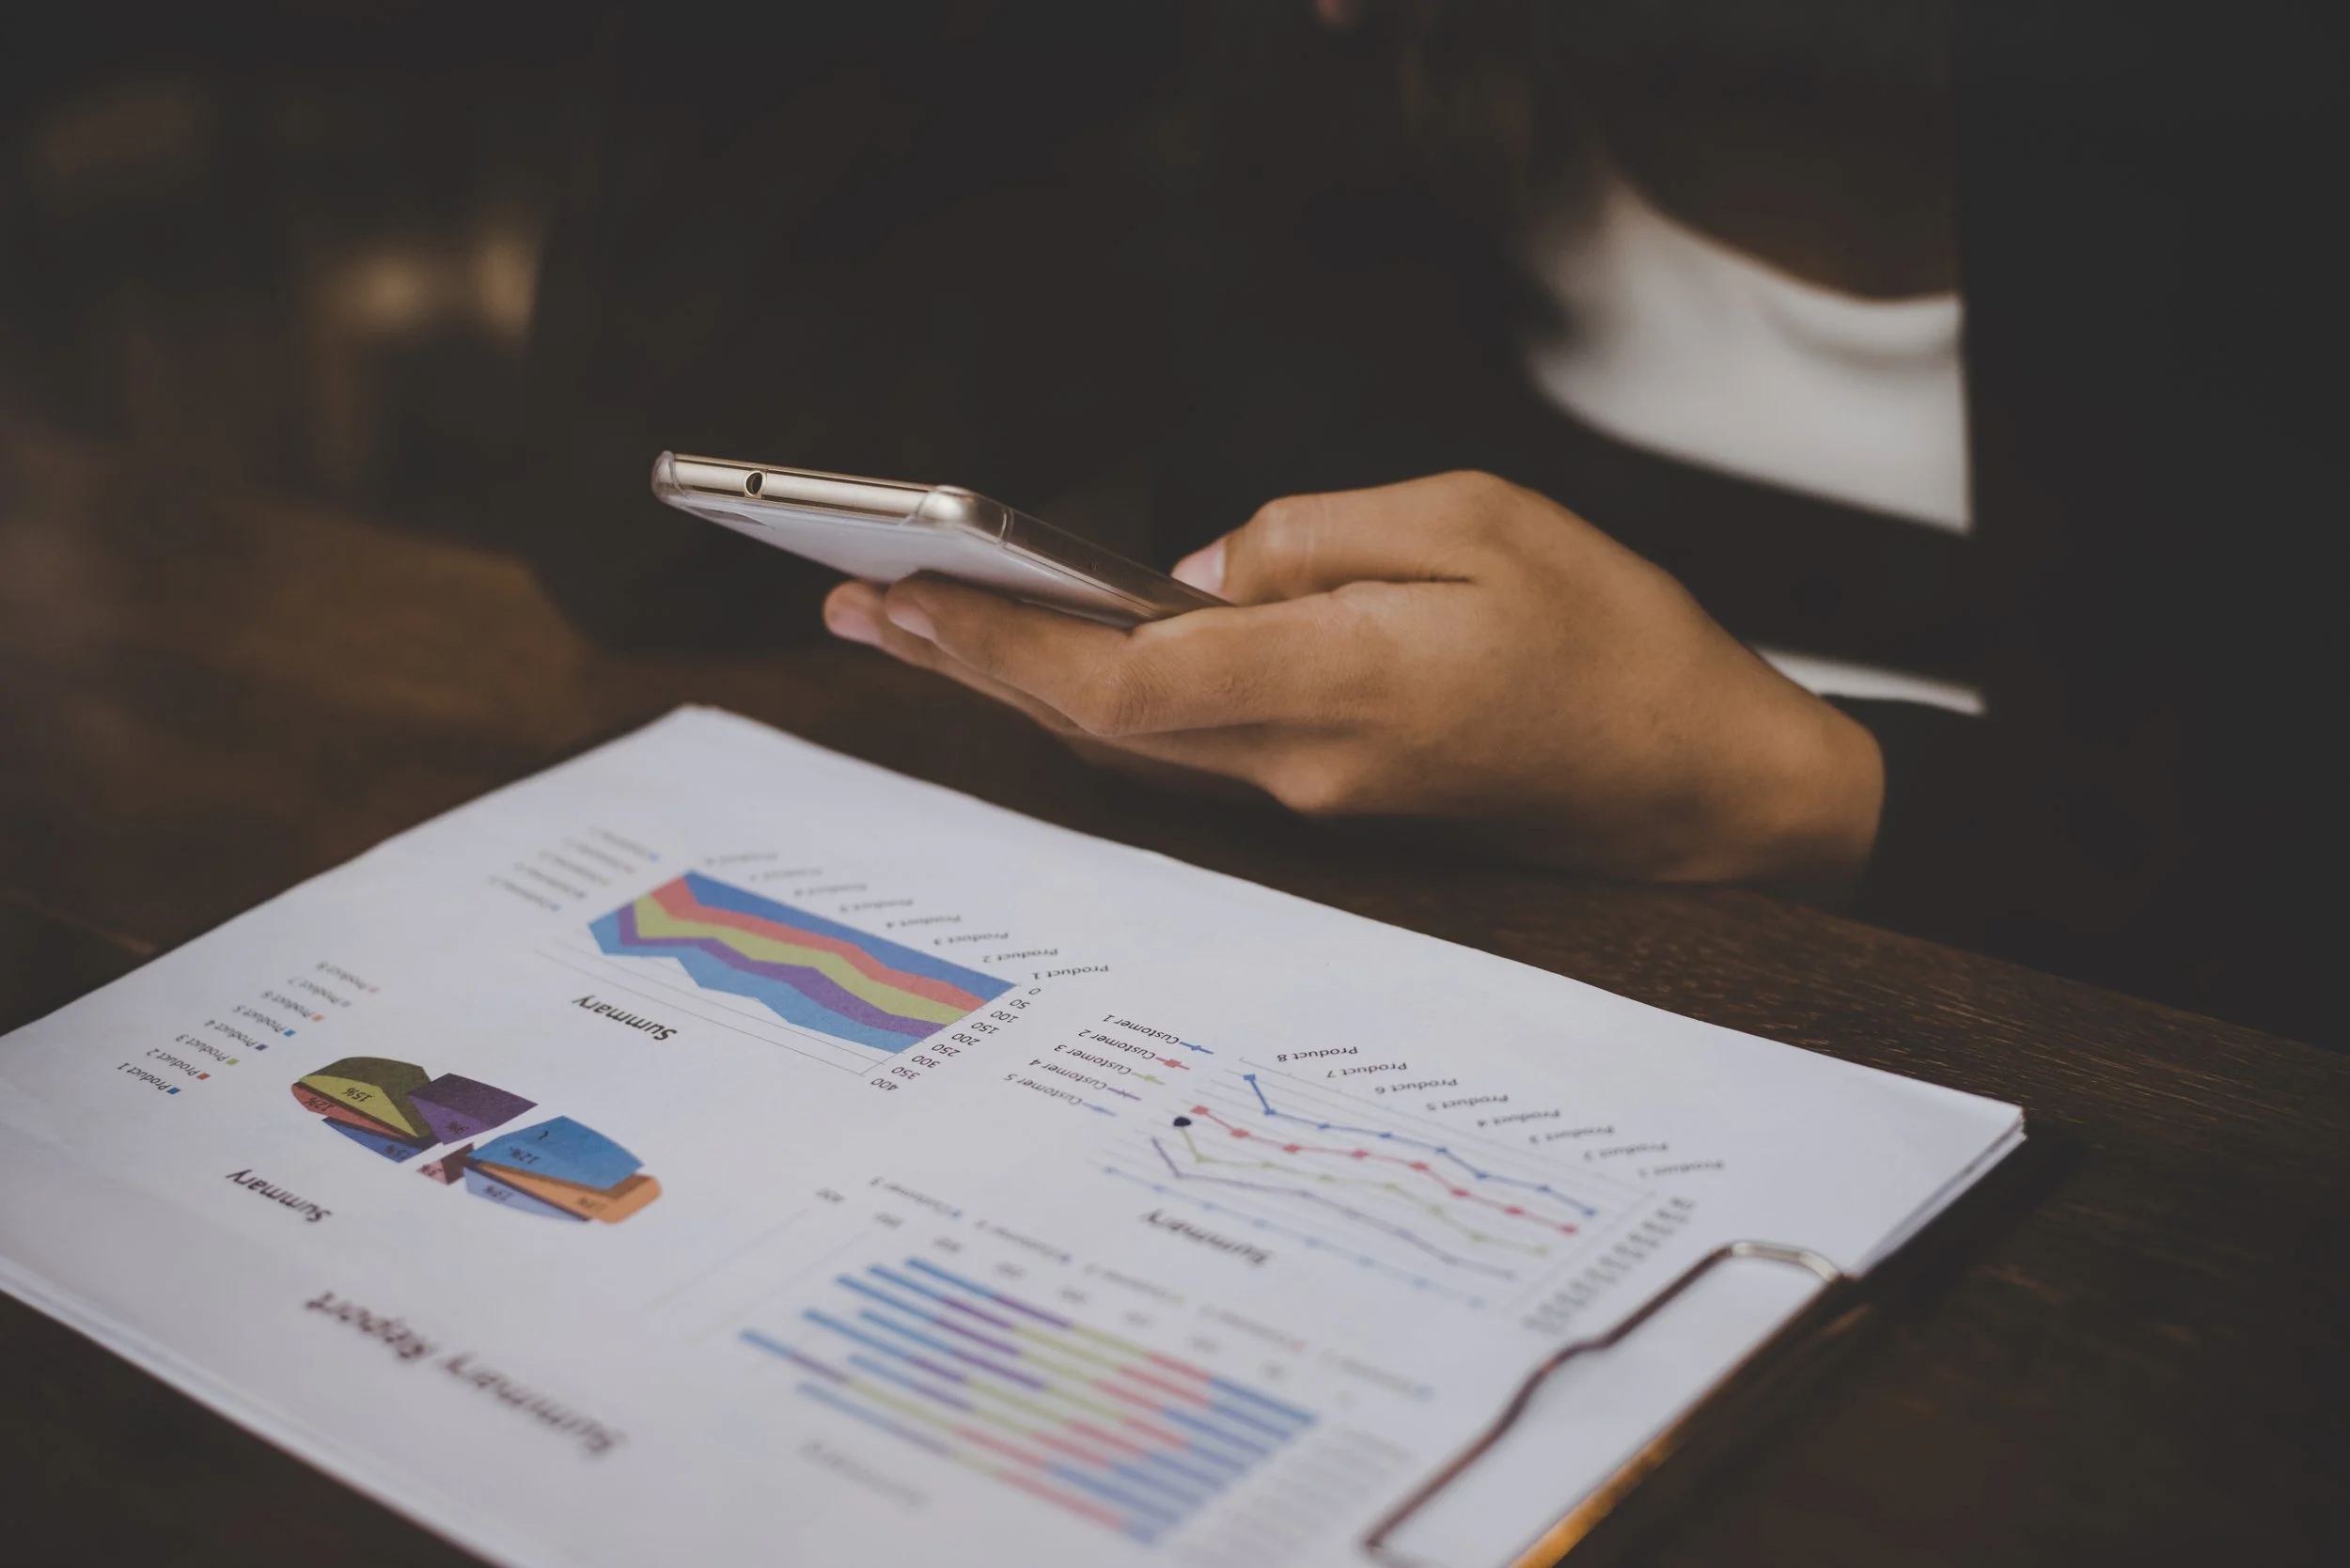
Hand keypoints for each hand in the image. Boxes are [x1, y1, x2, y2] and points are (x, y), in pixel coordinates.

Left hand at [823, 471, 1882, 884]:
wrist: (1709, 797)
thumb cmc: (1619, 641)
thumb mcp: (1484, 521)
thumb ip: (1320, 537)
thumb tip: (1197, 568)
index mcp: (1343, 683)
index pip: (1120, 672)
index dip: (998, 633)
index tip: (901, 586)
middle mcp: (1303, 767)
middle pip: (1092, 723)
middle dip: (965, 659)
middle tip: (855, 602)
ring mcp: (1313, 805)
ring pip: (1126, 746)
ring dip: (1017, 686)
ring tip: (920, 626)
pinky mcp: (1334, 811)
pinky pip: (1184, 757)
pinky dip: (1099, 709)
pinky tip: (1055, 669)